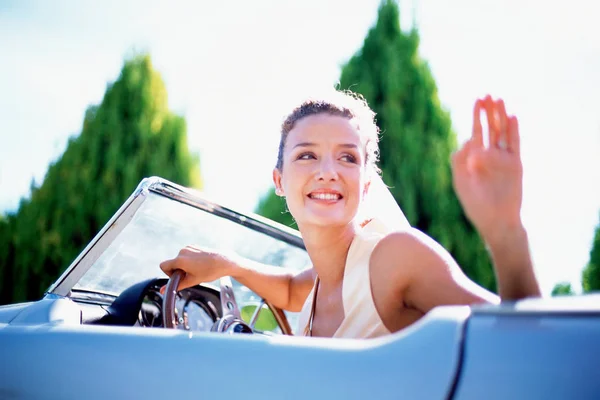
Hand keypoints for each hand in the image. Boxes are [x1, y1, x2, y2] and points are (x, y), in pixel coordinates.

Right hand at [159, 246, 232, 291]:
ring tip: (197, 269)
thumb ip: (177, 286)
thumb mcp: (192, 281)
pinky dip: (189, 260)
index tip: (179, 277)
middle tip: (191, 274)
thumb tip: (162, 291)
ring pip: (179, 259)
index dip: (169, 273)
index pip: (163, 265)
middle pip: (172, 263)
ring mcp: (188, 247)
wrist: (223, 261)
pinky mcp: (193, 246)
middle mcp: (182, 251)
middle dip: (178, 270)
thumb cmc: (209, 272)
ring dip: (184, 265)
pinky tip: (199, 264)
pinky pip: (186, 254)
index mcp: (180, 259)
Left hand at [452, 95, 523, 244]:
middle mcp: (490, 156)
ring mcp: (503, 159)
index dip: (476, 117)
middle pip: (490, 128)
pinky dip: (513, 131)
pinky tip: (512, 117)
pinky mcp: (515, 165)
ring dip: (501, 116)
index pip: (476, 132)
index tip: (477, 101)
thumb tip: (469, 141)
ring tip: (499, 100)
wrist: (495, 221)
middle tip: (487, 94)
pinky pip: (514, 144)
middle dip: (488, 112)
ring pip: (502, 132)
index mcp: (474, 159)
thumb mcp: (461, 181)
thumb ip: (460, 161)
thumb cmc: (475, 205)